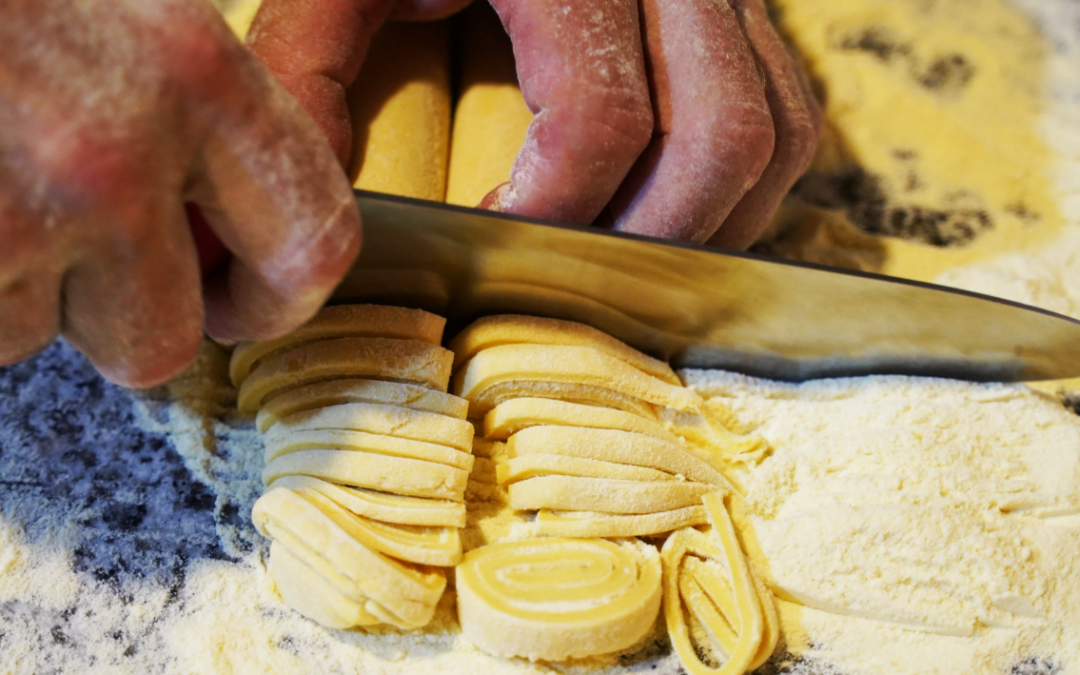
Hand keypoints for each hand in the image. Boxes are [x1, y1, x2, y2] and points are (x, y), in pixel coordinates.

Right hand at [0, 0, 360, 386]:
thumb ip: (186, 88)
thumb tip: (219, 190)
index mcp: (192, 70)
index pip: (313, 237)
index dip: (277, 295)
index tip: (237, 302)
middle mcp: (113, 156)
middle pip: (161, 339)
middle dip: (113, 322)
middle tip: (64, 261)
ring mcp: (13, 219)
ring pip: (32, 335)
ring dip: (4, 287)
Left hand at [247, 0, 819, 247]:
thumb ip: (305, 75)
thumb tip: (305, 218)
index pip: (601, 115)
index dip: (556, 210)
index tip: (500, 241)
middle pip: (720, 137)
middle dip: (652, 238)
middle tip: (579, 276)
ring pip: (773, 134)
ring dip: (711, 223)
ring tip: (628, 255)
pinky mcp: (746, 8)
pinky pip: (790, 114)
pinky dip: (746, 186)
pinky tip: (675, 212)